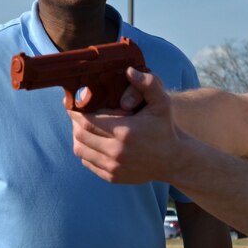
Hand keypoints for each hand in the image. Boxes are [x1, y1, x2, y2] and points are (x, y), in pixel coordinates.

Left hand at [69, 68, 178, 183]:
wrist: (174, 160)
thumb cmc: (165, 128)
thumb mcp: (162, 102)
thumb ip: (148, 84)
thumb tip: (129, 71)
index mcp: (125, 132)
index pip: (87, 121)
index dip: (76, 111)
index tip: (74, 103)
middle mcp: (117, 152)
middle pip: (80, 135)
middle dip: (76, 122)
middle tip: (79, 113)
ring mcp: (114, 167)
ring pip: (80, 150)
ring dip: (79, 137)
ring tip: (85, 127)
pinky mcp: (113, 177)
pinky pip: (87, 162)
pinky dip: (86, 151)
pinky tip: (94, 142)